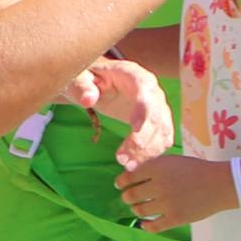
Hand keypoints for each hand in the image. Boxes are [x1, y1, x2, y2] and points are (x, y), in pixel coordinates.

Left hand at [69, 57, 172, 172]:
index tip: (133, 130)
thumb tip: (88, 99)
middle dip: (142, 140)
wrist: (97, 82)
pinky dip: (152, 154)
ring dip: (147, 151)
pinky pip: (162, 139)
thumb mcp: (79, 78)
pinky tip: (136, 164)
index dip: (143, 110)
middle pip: (156, 115)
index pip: (145, 90)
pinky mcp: (157, 122)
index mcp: (133, 74)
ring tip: (127, 166)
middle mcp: (151, 90)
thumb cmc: (88, 77)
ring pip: (161, 131)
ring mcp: (157, 106)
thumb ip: (81, 86)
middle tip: (123, 160)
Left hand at [119, 150, 234, 232]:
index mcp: (157, 168)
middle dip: (127, 197)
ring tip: (139, 209)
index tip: (119, 185)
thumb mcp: (173, 161)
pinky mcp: (175, 218)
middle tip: (128, 198)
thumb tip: (135, 173)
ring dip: (137, 210)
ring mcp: (166, 203)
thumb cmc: (197, 169)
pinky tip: (145, 224)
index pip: (130, 177)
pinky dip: (146, 226)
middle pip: (132, 195)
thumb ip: (154, 167)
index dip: (121, 182)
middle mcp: (158, 185)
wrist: (219, 184)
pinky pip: (154, 227)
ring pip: (140, 211)